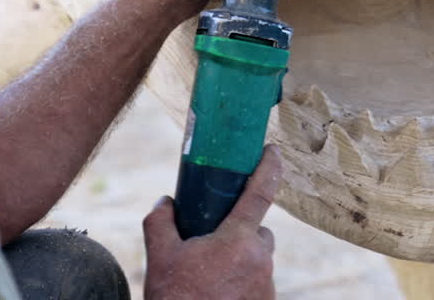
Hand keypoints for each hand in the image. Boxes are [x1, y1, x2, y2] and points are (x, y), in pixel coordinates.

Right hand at [142, 146, 282, 299]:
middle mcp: (260, 260)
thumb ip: (161, 221)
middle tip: (212, 244)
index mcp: (238, 240)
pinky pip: (258, 282)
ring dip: (240, 260)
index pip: (261, 192)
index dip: (269, 167)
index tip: (273, 150)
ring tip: (210, 277)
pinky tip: (218, 292)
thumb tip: (166, 201)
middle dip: (240, 232)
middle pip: (258, 232)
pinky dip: (242, 282)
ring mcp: (267, 284)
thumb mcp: (160, 256)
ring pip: (258, 259)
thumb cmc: (175, 299)